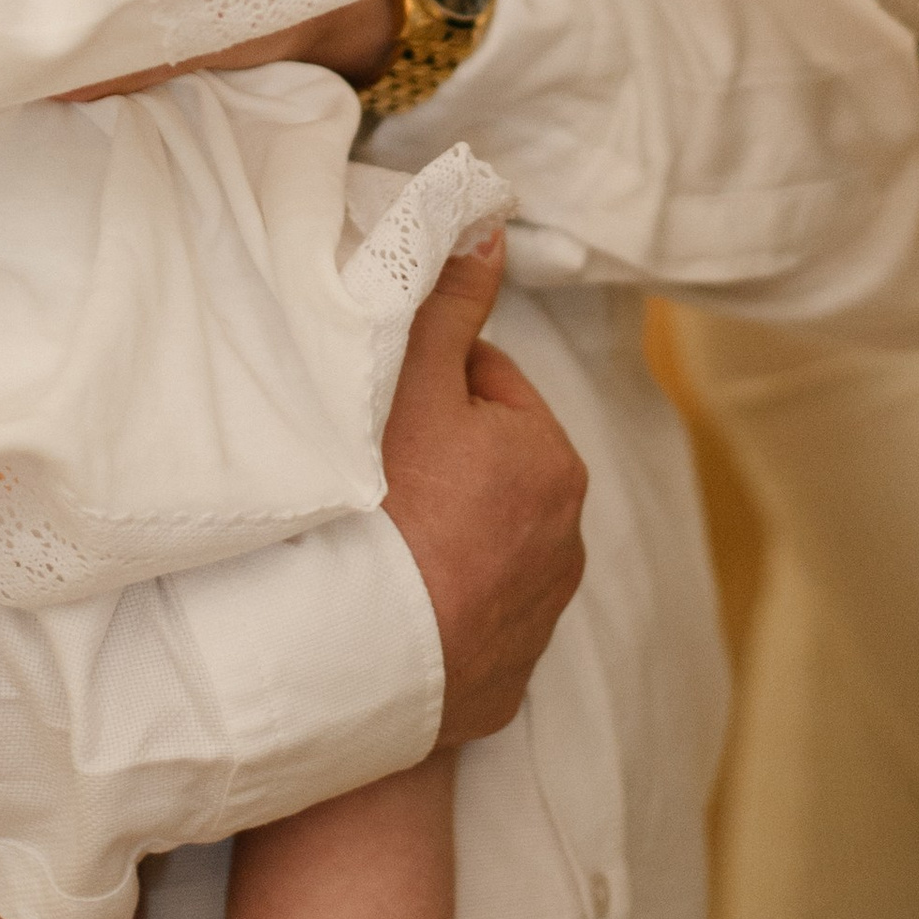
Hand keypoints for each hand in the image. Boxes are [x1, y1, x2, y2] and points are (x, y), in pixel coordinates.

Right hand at [378, 230, 586, 744]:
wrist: (351, 661)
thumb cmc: (387, 509)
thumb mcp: (414, 386)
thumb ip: (451, 305)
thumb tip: (490, 231)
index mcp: (554, 462)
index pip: (488, 388)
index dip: (427, 391)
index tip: (379, 416)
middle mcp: (566, 545)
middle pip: (485, 470)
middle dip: (437, 466)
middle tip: (366, 480)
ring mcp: (533, 623)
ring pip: (477, 546)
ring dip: (436, 537)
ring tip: (369, 546)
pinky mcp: (496, 686)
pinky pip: (461, 624)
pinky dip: (430, 610)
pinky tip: (382, 605)